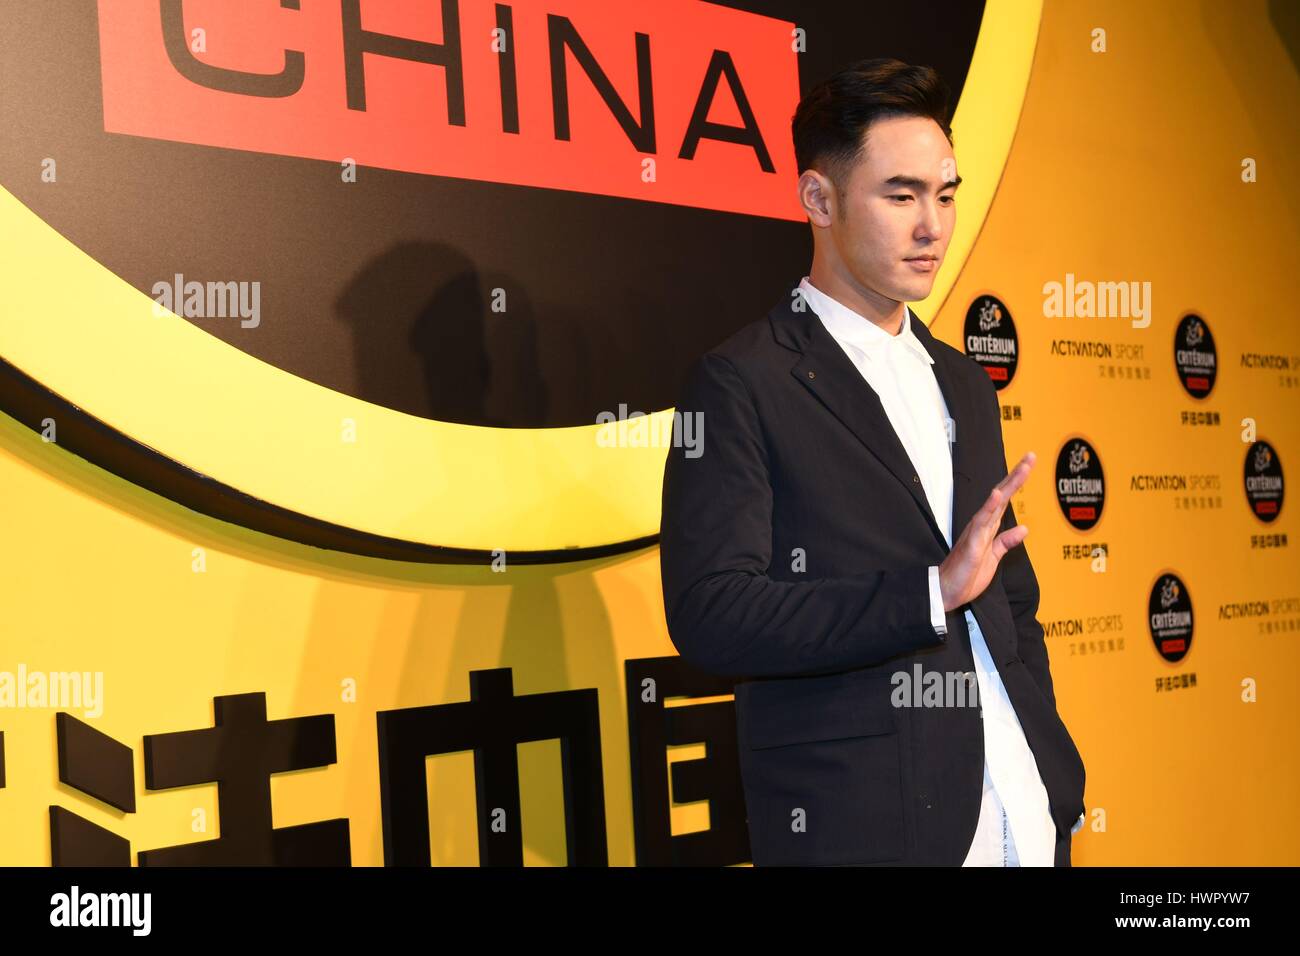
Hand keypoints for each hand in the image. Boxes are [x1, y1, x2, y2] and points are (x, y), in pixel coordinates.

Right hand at [938, 452, 1034, 611]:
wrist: (947, 591)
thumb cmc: (966, 574)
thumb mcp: (994, 557)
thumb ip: (1006, 541)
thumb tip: (1024, 528)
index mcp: (988, 527)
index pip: (1005, 500)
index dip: (1017, 482)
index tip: (1029, 464)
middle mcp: (982, 524)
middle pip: (1002, 495)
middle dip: (1017, 476)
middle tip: (1031, 457)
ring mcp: (976, 532)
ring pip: (995, 503)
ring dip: (1008, 485)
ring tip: (1022, 469)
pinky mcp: (972, 543)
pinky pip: (981, 523)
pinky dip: (989, 507)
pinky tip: (996, 494)